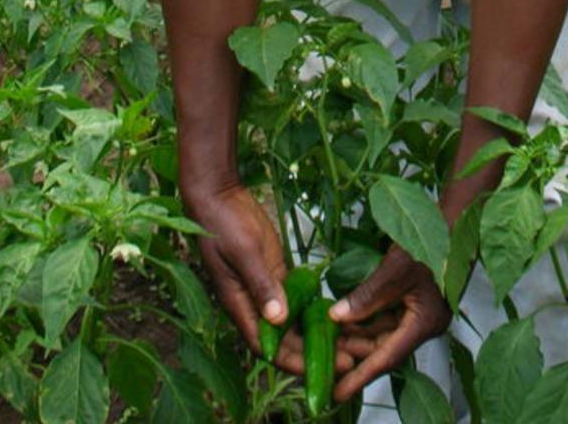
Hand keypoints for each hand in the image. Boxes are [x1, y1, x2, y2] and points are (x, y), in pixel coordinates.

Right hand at [184, 184, 353, 374]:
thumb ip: (260, 284)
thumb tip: (277, 319)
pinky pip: (297, 299)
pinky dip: (313, 310)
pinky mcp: (276, 272)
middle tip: (346, 361)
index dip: (290, 362)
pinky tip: (336, 317)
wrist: (219, 196)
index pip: (266, 345)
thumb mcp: (244, 252)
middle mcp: (253, 303)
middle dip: (311, 354)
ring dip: (315, 335)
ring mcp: (266, 288)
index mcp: (240, 304)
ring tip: (347, 344)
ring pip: (292, 322)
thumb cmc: (224, 223)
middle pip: (283, 339)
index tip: (318, 371)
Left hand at [328, 244, 451, 400]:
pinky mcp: (413, 304)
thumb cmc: (431, 242)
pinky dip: (364, 322)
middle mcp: (424, 324)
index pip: (388, 357)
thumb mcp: (395, 269)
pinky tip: (343, 320)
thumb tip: (337, 316)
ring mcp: (419, 315)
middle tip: (323, 361)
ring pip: (382, 335)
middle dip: (353, 355)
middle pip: (383, 349)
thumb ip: (367, 295)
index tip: (338, 393)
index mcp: (425, 322)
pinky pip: (385, 320)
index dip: (361, 376)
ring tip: (328, 340)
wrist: (455, 224)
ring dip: (356, 338)